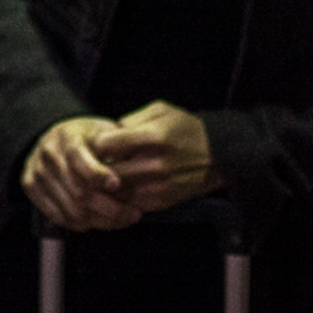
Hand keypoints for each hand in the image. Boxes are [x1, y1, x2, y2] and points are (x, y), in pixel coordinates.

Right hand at [22, 116, 141, 231]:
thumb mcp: (105, 132)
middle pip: (77, 192)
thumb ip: (119, 147)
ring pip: (71, 210)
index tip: (117, 184)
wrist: (56, 138)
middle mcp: (48, 154)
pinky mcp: (30, 188)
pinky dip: (83, 224)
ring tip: (122, 218)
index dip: (98, 175)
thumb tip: (140, 165)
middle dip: (110, 207)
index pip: (77, 158)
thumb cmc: (89, 137)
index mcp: (66, 135)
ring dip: (101, 220)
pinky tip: (101, 220)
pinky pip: (59, 217)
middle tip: (133, 213)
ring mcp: (36, 172)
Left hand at [90, 100, 217, 213]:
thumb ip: (132, 120)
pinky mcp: (161, 202)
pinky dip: (123, 195)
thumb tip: (109, 132)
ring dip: (109, 183)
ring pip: (117, 191)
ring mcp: (158, 186)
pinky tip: (126, 184)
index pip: (106, 145)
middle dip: (97, 167)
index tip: (95, 143)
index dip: (95, 143)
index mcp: (152, 138)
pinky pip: (130, 202)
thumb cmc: (185, 128)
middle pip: (108, 172)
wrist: (217, 155)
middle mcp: (154, 165)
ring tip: (109, 173)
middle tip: (95, 162)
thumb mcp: (160, 111)